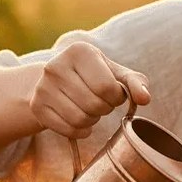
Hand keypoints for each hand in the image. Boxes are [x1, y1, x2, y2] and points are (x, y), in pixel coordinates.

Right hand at [29, 41, 150, 138]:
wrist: (55, 83)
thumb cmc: (94, 77)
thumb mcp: (116, 74)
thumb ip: (135, 83)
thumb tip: (145, 98)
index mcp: (79, 51)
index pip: (107, 88)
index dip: (116, 97)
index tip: (112, 93)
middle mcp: (56, 65)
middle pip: (95, 105)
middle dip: (104, 109)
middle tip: (99, 102)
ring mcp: (42, 86)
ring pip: (81, 120)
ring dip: (92, 121)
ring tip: (88, 109)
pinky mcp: (36, 107)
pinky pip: (69, 130)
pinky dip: (80, 131)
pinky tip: (78, 119)